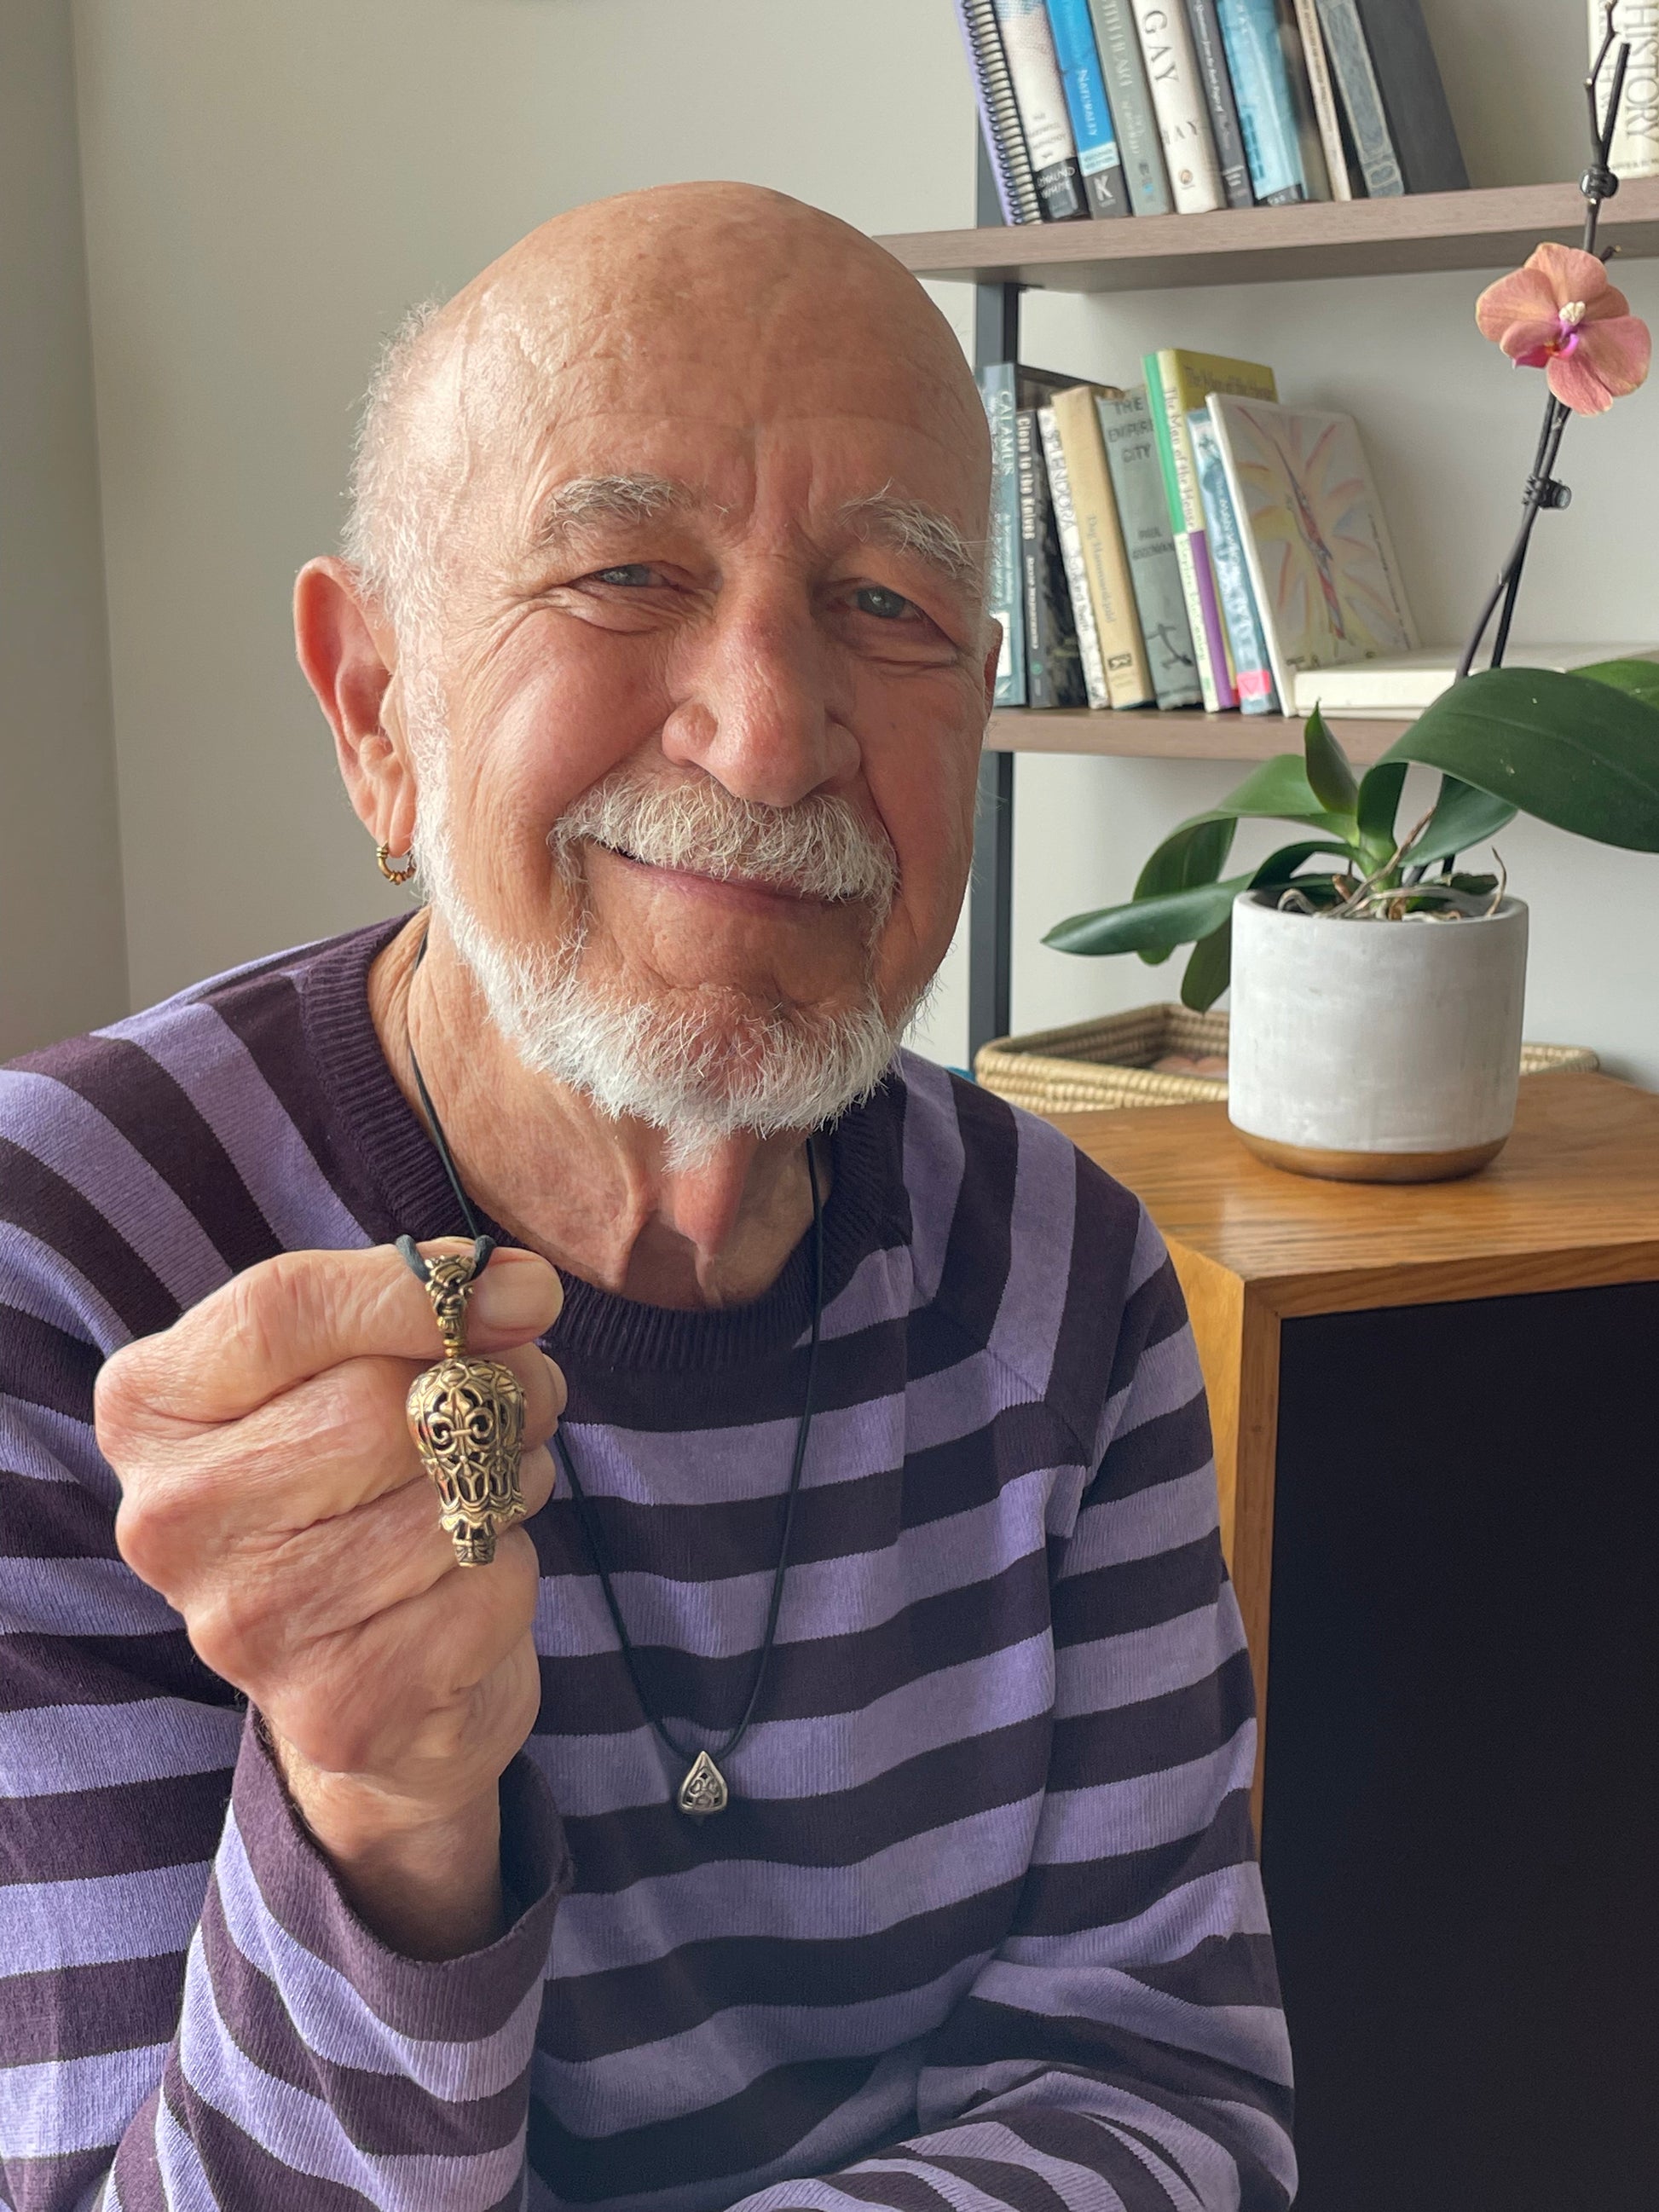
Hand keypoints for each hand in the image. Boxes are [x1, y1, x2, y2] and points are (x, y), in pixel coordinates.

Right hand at [95, 1241, 564, 1957]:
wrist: (369, 1677)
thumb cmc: (357, 1484)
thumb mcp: (347, 1370)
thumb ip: (410, 1306)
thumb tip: (516, 1289)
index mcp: (152, 1409)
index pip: (281, 1309)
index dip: (420, 1290)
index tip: (526, 1292)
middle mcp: (171, 1518)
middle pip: (376, 1404)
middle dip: (493, 1388)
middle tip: (524, 1399)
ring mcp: (244, 1625)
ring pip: (446, 1497)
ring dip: (512, 1477)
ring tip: (485, 1489)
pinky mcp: (337, 1703)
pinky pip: (486, 1585)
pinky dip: (512, 1565)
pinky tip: (472, 1576)